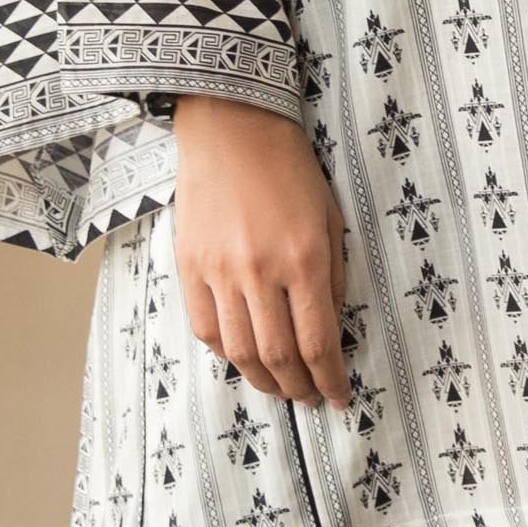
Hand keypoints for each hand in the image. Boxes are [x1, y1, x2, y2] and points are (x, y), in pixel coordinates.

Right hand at [171, 95, 350, 411]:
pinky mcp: (189, 265)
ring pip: (239, 351)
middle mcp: (261, 271)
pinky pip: (205, 327)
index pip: (318, 343)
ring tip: (279, 388)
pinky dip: (226, 353)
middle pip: (278, 357)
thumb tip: (329, 333)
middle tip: (309, 397)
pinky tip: (243, 358)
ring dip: (263, 381)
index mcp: (305, 259)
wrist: (232, 129)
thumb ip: (331, 279)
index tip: (338, 396)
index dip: (330, 379)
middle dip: (298, 388)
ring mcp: (220, 270)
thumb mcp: (331, 221)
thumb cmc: (291, 171)